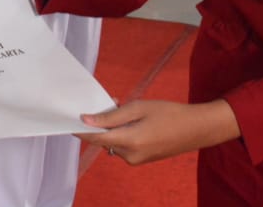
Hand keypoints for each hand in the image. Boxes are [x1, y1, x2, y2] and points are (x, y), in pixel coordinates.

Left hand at [79, 99, 240, 164]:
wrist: (196, 129)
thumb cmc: (169, 113)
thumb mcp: (138, 108)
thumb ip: (111, 116)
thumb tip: (87, 120)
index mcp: (129, 141)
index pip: (95, 137)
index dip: (80, 129)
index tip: (66, 119)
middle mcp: (130, 155)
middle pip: (103, 139)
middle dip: (100, 122)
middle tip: (110, 102)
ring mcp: (136, 160)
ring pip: (113, 142)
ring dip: (112, 127)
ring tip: (124, 108)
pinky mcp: (141, 160)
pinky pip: (123, 146)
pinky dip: (121, 133)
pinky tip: (132, 120)